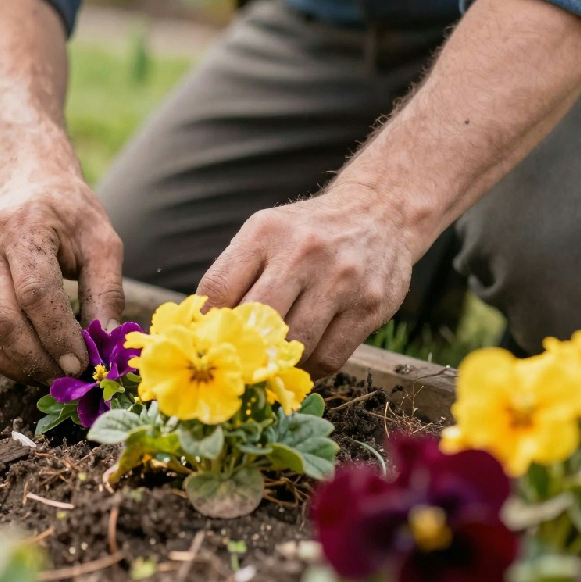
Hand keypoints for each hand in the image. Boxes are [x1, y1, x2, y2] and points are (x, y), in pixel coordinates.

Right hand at [0, 171, 124, 383]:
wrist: (24, 183)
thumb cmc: (69, 214)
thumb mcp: (101, 242)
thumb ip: (107, 290)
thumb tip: (109, 339)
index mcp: (22, 226)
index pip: (35, 293)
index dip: (57, 335)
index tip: (81, 364)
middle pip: (3, 319)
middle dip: (38, 360)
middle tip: (68, 379)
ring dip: (18, 366)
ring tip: (50, 376)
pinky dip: (2, 357)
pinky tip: (30, 363)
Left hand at [197, 183, 413, 377]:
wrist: (378, 213)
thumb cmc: (307, 233)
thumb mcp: (266, 233)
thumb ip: (235, 275)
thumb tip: (202, 331)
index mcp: (266, 232)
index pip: (218, 289)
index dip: (207, 324)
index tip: (207, 340)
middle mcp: (303, 251)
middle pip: (257, 321)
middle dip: (243, 349)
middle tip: (238, 363)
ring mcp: (341, 279)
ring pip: (295, 346)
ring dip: (278, 364)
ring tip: (272, 363)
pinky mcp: (370, 305)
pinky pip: (329, 357)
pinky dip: (309, 369)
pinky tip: (302, 360)